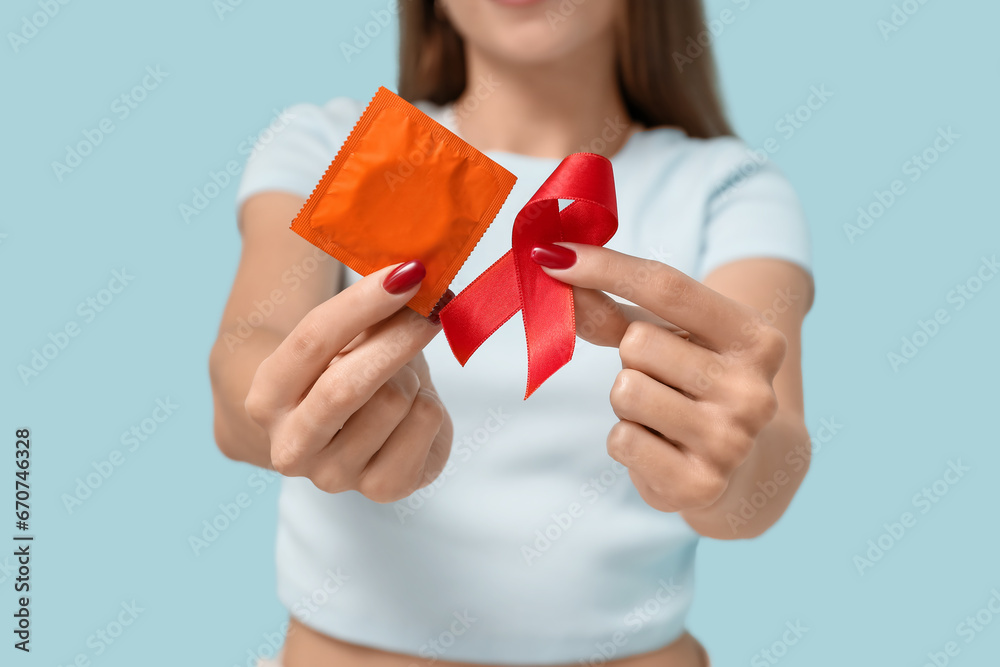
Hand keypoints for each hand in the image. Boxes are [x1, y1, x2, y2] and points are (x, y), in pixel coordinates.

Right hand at [244, 261, 452, 502]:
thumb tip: (415, 277)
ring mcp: (334, 475)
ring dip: (411, 375)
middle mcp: (292, 446)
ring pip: (396, 399)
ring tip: (401, 378)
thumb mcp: (343, 337)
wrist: (342, 434)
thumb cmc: (341, 369)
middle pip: (349, 384)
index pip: (313, 340)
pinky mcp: (381, 488)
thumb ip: (369, 307)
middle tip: (430, 309)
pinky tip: (414, 410)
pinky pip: (425, 423)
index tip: (407, 273)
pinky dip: (430, 404)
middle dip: (397, 338)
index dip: (364, 302)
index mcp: (266, 398)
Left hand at [531, 243, 787, 512]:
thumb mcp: (668, 339)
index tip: (552, 255)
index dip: (603, 267)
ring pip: (626, 391)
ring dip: (626, 403)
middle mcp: (753, 389)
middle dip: (631, 360)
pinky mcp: (700, 485)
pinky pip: (622, 439)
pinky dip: (626, 440)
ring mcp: (731, 440)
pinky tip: (659, 448)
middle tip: (662, 382)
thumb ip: (614, 309)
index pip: (667, 286)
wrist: (744, 468)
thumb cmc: (694, 387)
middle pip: (638, 342)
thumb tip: (555, 269)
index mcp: (756, 338)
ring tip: (659, 415)